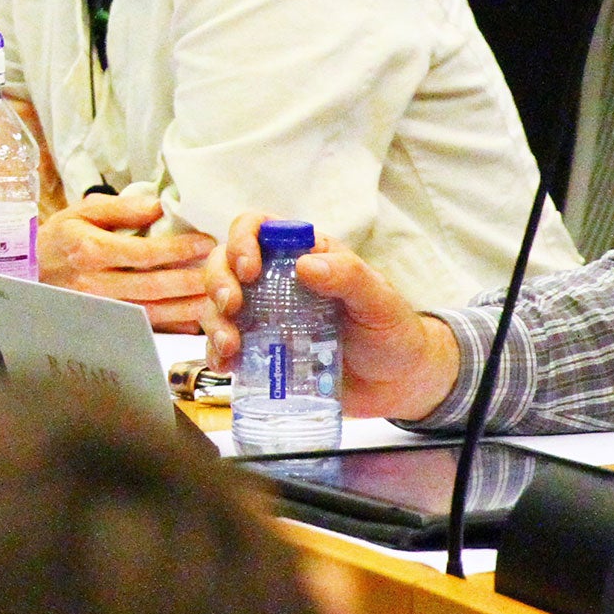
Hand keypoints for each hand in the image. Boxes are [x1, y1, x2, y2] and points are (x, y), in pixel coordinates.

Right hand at [36, 190, 216, 331]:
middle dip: (192, 280)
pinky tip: (195, 319)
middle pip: (153, 286)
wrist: (27, 273)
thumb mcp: (81, 211)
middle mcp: (95, 285)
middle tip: (223, 271)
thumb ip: (119, 207)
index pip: (143, 253)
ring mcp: (100, 310)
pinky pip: (144, 328)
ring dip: (188, 307)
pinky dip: (172, 326)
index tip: (206, 242)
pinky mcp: (105, 325)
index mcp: (90, 251)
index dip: (178, 249)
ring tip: (218, 297)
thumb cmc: (59, 238)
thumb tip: (157, 206)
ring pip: (152, 312)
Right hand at [203, 212, 461, 420]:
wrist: (399, 385)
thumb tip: (304, 264)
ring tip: (230, 346)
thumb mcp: (379, 301)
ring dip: (214, 320)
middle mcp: (276, 282)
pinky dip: (216, 353)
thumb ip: (348, 277)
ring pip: (216, 304)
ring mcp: (264, 317)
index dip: (242, 240)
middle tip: (232, 306)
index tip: (249, 269)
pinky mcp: (260, 352)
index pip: (257, 228)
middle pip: (225, 264)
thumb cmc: (393, 332)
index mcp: (303, 255)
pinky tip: (225, 364)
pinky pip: (224, 346)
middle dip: (218, 282)